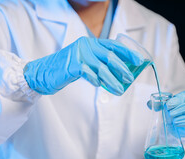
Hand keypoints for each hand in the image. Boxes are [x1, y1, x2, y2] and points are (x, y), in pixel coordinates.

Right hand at [23, 37, 143, 94]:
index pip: (113, 45)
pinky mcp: (73, 65)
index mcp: (91, 43)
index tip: (140, 60)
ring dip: (112, 80)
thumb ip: (100, 64)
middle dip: (122, 68)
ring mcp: (79, 55)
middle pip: (110, 56)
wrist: (44, 72)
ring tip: (119, 89)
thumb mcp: (86, 62)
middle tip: (130, 78)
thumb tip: (121, 73)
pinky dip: (96, 80)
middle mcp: (86, 46)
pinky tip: (100, 86)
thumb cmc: (68, 69)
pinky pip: (89, 74)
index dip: (128, 53)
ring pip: (101, 68)